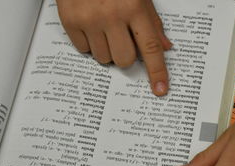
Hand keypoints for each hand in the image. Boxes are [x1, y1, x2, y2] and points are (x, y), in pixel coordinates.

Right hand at [56, 0, 171, 95]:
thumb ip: (152, 21)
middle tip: (121, 39)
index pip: (150, 47)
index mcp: (134, 7)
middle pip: (124, 60)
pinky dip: (89, 43)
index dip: (157, 71)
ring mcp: (89, 19)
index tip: (160, 89)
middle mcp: (112, 14)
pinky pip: (84, 50)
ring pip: (104, 58)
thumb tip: (164, 47)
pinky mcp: (70, 21)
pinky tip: (90, 25)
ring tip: (103, 27)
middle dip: (125, 55)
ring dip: (107, 49)